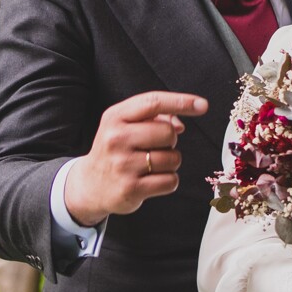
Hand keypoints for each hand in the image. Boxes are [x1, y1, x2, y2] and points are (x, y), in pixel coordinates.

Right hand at [63, 91, 207, 222]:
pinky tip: (153, 180)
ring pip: (172, 158)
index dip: (181, 102)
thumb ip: (153, 118)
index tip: (202, 105)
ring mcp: (123, 165)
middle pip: (168, 132)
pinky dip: (169, 180)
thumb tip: (180, 124)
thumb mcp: (125, 125)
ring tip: (152, 164)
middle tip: (156, 146)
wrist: (89, 184)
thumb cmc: (115, 149)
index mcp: (115, 117)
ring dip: (170, 162)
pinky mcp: (131, 189)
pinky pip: (170, 181)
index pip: (153, 102)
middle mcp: (116, 139)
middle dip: (171, 140)